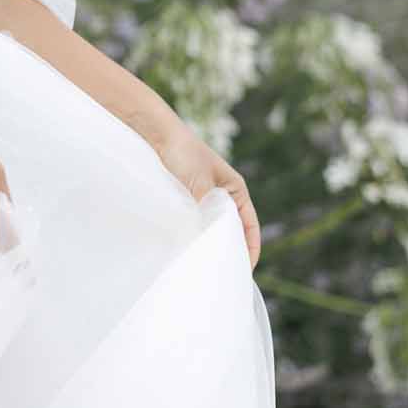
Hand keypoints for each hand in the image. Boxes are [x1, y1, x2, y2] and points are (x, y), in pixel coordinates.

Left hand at [150, 115, 261, 269]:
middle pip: (231, 228)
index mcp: (235, 189)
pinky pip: (193, 222)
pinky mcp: (185, 199)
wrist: (157, 134)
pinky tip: (187, 248)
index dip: (250, 247)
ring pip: (211, 227)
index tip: (245, 269)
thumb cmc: (184, 154)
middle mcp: (222, 194)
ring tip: (206, 265)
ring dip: (209, 243)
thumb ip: (206, 212)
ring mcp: (203, 197)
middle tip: (224, 273)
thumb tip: (206, 242)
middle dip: (229, 248)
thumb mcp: (200, 185)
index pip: (249, 224)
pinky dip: (193, 235)